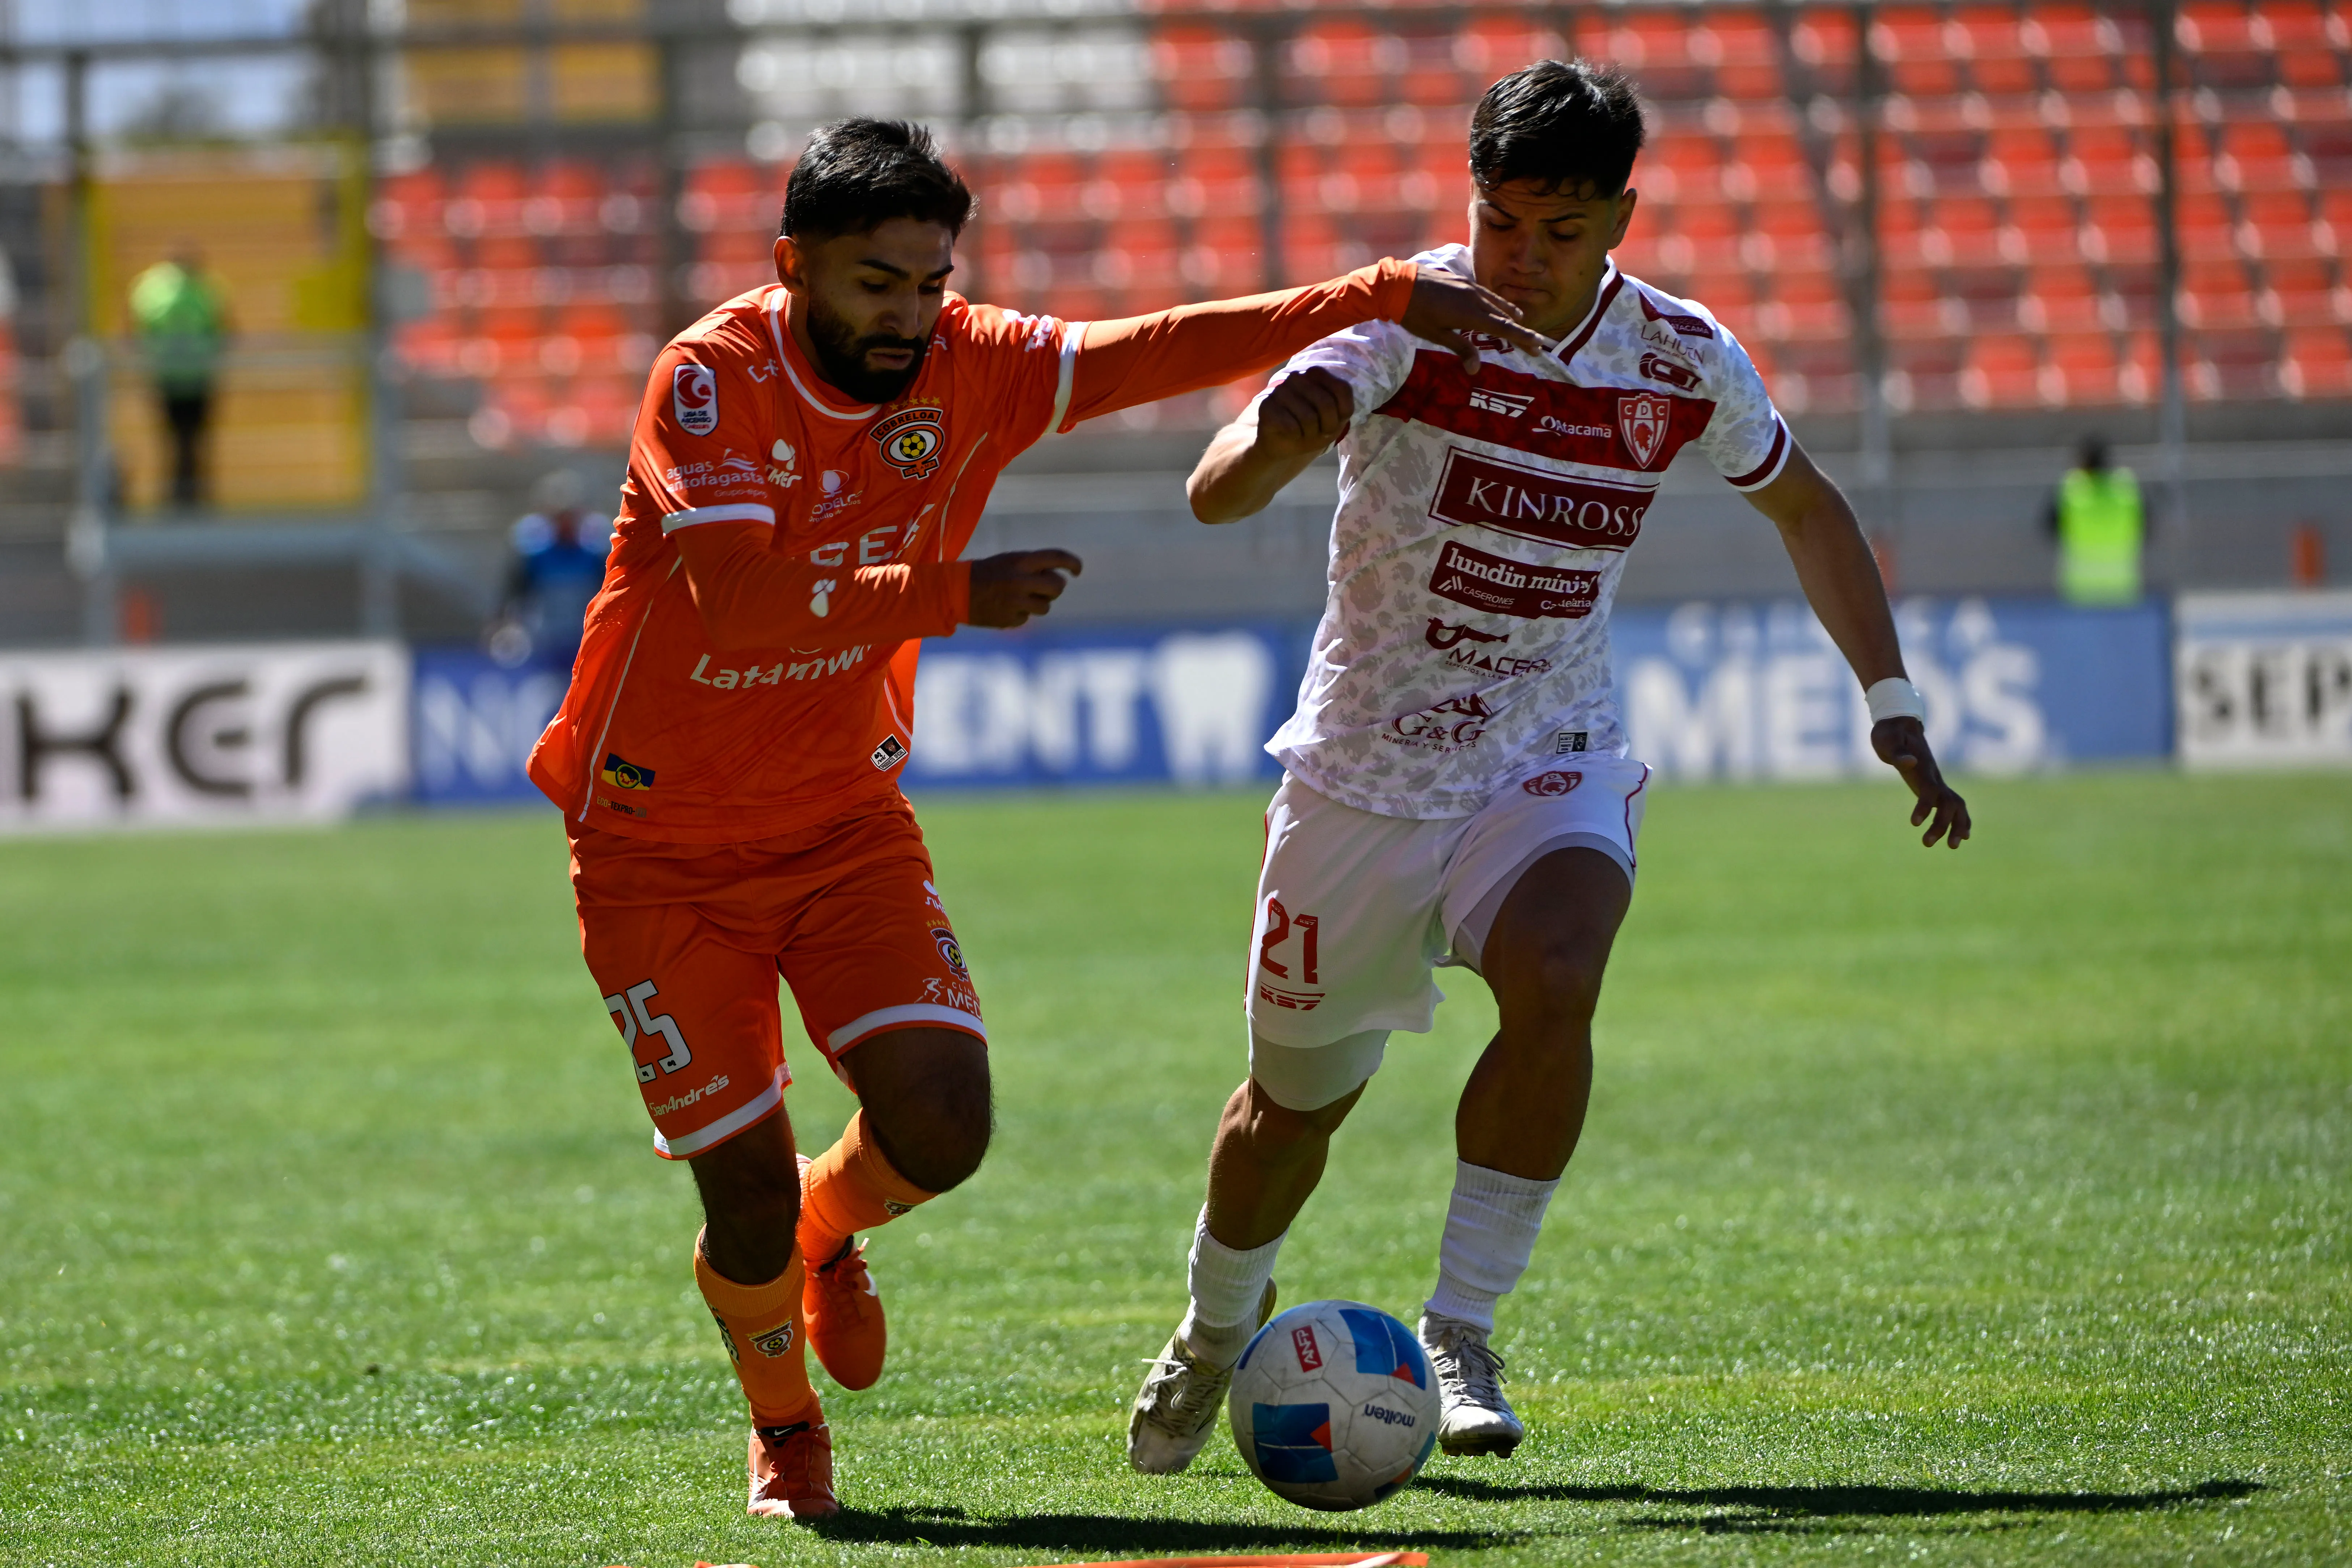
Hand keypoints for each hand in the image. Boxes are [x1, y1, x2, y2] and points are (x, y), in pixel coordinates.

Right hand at [966, 549, 1081, 627]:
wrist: (956, 591)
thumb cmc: (988, 573)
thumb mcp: (1009, 561)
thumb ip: (1034, 567)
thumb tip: (1057, 578)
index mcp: (1021, 561)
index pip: (1057, 557)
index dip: (1073, 562)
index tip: (1077, 570)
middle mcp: (1021, 580)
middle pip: (1058, 587)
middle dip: (1055, 588)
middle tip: (1045, 588)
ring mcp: (1016, 602)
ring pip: (1046, 606)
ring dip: (1038, 603)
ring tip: (1019, 597)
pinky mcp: (1010, 619)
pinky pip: (1027, 618)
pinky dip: (1020, 614)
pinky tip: (1005, 607)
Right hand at [1253, 367, 1354, 458]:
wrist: (1281, 444)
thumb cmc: (1311, 429)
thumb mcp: (1335, 419)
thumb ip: (1343, 405)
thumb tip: (1331, 402)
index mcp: (1315, 374)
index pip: (1342, 389)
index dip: (1341, 413)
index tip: (1332, 422)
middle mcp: (1297, 377)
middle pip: (1326, 404)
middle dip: (1326, 426)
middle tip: (1317, 432)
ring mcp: (1280, 390)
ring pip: (1308, 418)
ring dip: (1309, 434)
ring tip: (1302, 433)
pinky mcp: (1266, 406)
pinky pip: (1291, 427)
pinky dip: (1295, 436)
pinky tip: (1289, 434)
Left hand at [1399, 268, 1551, 370]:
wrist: (1397, 285)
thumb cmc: (1415, 315)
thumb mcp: (1437, 336)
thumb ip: (1460, 348)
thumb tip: (1476, 369)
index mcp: (1471, 314)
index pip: (1504, 329)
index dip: (1523, 338)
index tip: (1539, 346)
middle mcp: (1475, 298)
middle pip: (1504, 316)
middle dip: (1520, 331)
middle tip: (1533, 344)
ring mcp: (1469, 287)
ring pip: (1496, 302)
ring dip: (1509, 314)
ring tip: (1520, 321)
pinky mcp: (1461, 280)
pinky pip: (1485, 293)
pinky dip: (1495, 302)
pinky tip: (1494, 306)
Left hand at [1872, 718, 1971, 848]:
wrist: (1900, 724)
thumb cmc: (1891, 735)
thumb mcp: (1888, 741)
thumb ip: (1899, 753)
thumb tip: (1910, 762)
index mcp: (1923, 769)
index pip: (1929, 791)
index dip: (1924, 807)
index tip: (1914, 823)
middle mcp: (1934, 777)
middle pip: (1948, 803)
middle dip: (1942, 825)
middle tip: (1926, 844)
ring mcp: (1937, 781)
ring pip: (1957, 806)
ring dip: (1957, 826)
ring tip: (1953, 846)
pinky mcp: (1935, 786)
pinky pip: (1954, 805)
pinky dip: (1961, 820)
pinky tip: (1963, 836)